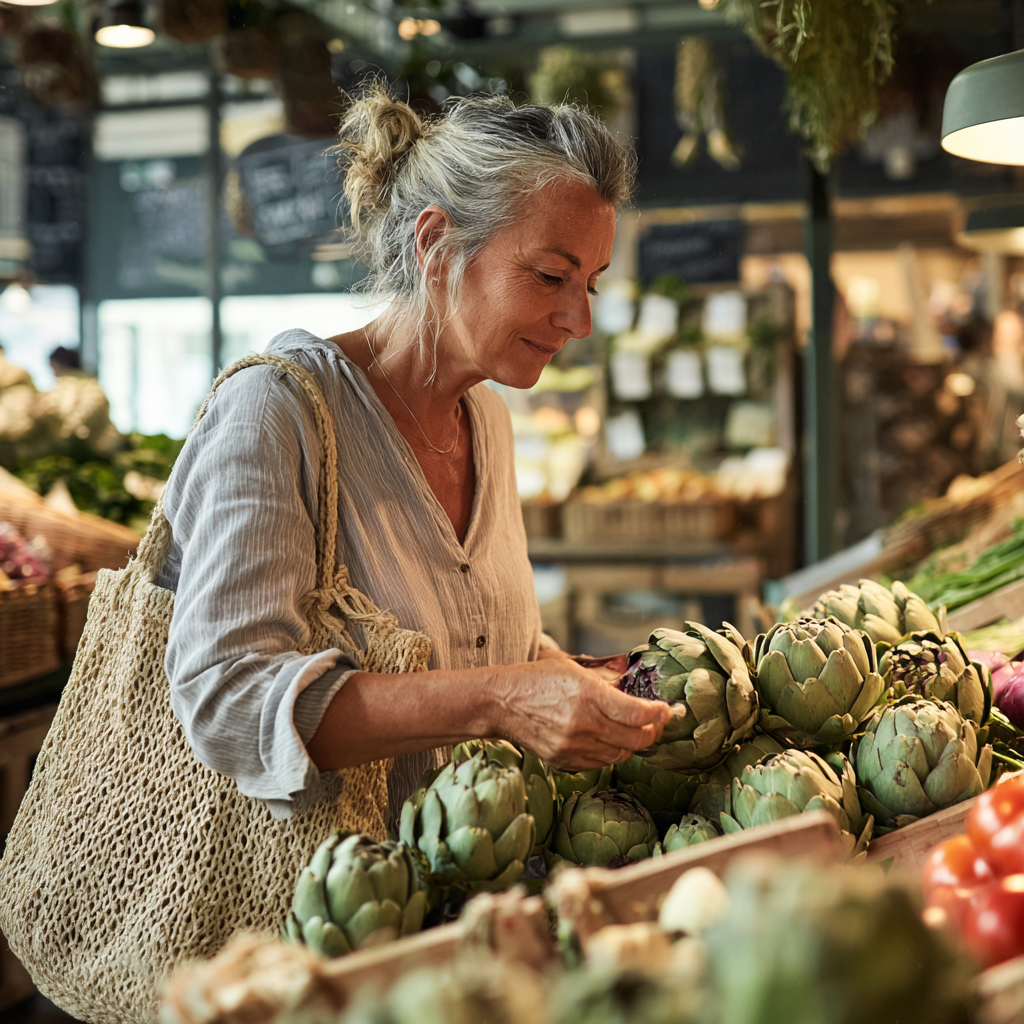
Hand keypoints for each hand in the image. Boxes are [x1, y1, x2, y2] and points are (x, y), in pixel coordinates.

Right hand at [490, 660, 669, 770]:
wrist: (501, 702)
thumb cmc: (538, 679)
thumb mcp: (575, 670)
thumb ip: (606, 684)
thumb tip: (637, 696)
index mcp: (589, 695)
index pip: (638, 713)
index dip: (659, 714)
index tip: (667, 710)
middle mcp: (584, 723)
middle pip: (635, 738)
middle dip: (652, 732)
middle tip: (657, 724)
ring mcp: (573, 745)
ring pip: (620, 754)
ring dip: (632, 744)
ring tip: (635, 732)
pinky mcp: (564, 760)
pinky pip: (600, 763)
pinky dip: (610, 753)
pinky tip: (609, 740)